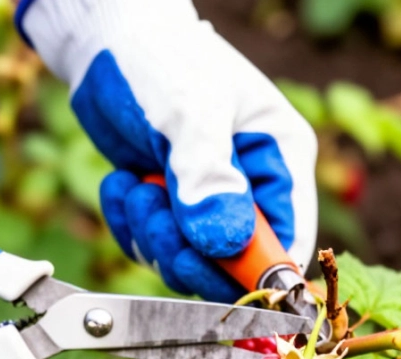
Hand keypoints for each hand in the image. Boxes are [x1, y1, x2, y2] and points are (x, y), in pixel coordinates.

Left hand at [17, 0, 316, 301]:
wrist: (110, 40)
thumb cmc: (163, 60)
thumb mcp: (188, 113)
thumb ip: (208, 178)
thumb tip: (225, 245)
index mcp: (281, 159)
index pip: (290, 239)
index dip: (260, 273)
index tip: (218, 277)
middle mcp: (252, 188)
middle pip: (237, 264)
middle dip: (191, 252)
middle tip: (156, 218)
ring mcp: (209, 201)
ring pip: (191, 261)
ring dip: (154, 235)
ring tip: (136, 185)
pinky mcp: (170, 208)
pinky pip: (155, 247)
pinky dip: (131, 226)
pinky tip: (122, 184)